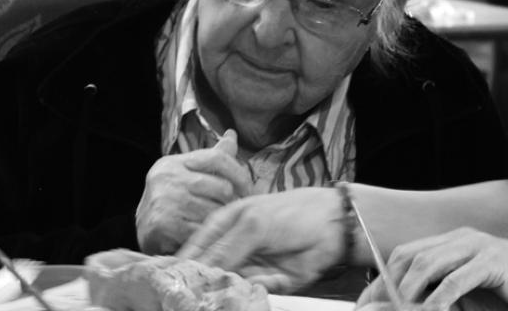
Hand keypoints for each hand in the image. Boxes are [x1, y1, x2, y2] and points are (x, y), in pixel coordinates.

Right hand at [136, 130, 250, 253]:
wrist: (142, 234)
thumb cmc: (172, 201)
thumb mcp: (187, 173)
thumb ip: (211, 157)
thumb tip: (232, 135)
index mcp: (173, 163)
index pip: (217, 158)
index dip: (239, 173)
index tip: (248, 189)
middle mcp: (167, 178)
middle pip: (221, 186)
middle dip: (233, 201)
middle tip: (237, 211)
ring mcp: (164, 201)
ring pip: (215, 210)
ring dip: (223, 220)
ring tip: (223, 224)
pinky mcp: (163, 225)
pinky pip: (202, 229)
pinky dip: (210, 234)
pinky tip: (208, 235)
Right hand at [175, 186, 344, 292]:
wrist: (332, 225)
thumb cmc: (291, 213)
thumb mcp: (253, 225)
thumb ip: (224, 249)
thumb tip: (195, 272)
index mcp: (219, 229)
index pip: (191, 254)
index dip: (183, 270)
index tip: (174, 285)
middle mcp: (230, 252)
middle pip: (207, 276)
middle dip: (210, 284)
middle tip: (217, 284)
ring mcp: (248, 269)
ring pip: (229, 289)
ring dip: (238, 288)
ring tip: (253, 278)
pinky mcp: (267, 285)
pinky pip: (255, 294)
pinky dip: (263, 289)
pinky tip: (276, 276)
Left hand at [359, 228, 507, 310]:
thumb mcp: (470, 293)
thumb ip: (441, 294)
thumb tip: (405, 306)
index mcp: (453, 242)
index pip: (406, 254)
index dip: (383, 279)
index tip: (368, 304)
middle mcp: (461, 239)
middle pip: (410, 257)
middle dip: (389, 287)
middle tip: (379, 310)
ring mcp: (478, 247)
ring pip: (428, 265)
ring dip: (409, 293)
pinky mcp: (494, 261)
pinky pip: (456, 280)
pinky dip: (439, 300)